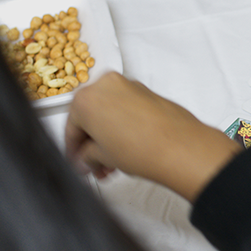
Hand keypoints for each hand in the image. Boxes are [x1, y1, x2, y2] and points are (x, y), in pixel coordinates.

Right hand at [65, 72, 241, 201]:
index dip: (72, 150)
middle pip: (90, 118)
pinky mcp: (148, 92)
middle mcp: (107, 85)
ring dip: (107, 138)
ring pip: (109, 114)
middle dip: (91, 145)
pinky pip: (126, 109)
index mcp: (86, 98)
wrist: (180, 147)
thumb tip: (85, 159)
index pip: (70, 127)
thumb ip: (86, 157)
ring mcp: (129, 86)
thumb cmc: (142, 148)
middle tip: (94, 165)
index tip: (76, 161)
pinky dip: (123, 127)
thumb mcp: (102, 157)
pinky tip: (127, 150)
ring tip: (113, 164)